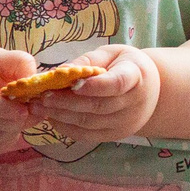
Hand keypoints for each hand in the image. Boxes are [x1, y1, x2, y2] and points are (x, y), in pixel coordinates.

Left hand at [27, 44, 162, 142]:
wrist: (151, 92)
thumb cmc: (126, 66)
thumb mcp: (111, 54)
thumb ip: (87, 62)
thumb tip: (59, 72)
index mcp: (136, 77)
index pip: (117, 84)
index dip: (95, 86)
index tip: (72, 84)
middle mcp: (133, 104)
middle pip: (98, 106)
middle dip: (66, 102)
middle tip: (41, 96)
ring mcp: (125, 123)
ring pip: (89, 123)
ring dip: (61, 116)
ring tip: (38, 107)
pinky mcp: (115, 136)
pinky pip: (87, 135)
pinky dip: (66, 127)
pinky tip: (51, 117)